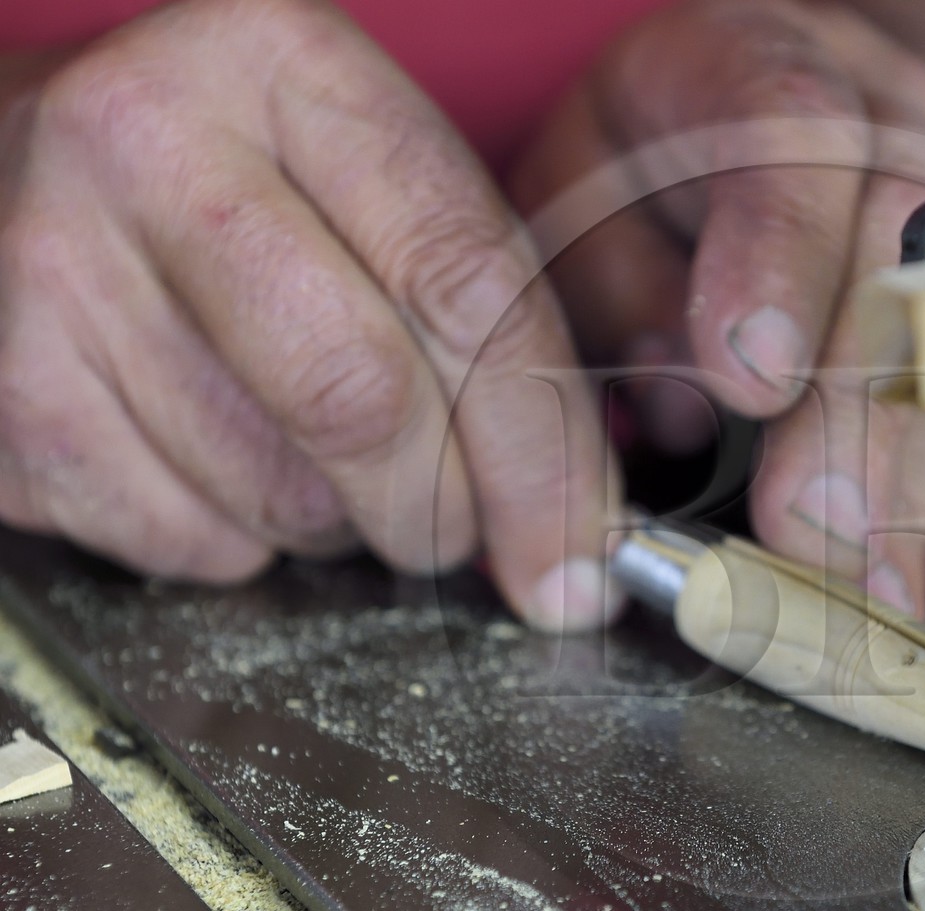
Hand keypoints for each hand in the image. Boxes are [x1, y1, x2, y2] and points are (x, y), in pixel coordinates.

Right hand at [0, 0, 618, 630]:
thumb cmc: (223, 189)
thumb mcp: (354, 180)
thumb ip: (470, 304)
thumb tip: (569, 514)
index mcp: (282, 62)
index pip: (465, 283)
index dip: (544, 447)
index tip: (579, 547)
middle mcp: (149, 139)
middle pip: (367, 400)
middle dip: (446, 510)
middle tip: (458, 530)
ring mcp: (48, 263)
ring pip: (282, 493)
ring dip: (338, 523)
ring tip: (307, 453)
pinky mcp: (3, 390)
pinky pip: (189, 540)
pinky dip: (238, 539)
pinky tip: (211, 460)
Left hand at [512, 0, 924, 617]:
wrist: (759, 109)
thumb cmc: (649, 165)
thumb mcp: (580, 191)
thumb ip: (615, 283)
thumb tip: (689, 414)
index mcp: (758, 68)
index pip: (793, 132)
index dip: (781, 261)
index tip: (751, 381)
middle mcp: (892, 124)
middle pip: (908, 265)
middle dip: (866, 426)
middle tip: (822, 547)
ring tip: (887, 597)